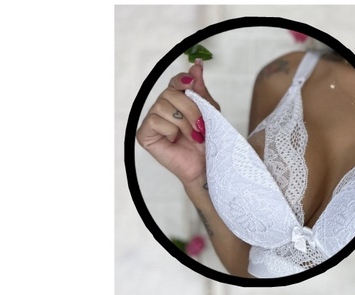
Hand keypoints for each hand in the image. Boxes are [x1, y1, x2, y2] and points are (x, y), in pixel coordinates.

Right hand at [135, 59, 219, 185]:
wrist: (207, 168)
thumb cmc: (208, 144)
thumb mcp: (209, 113)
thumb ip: (200, 91)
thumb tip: (196, 66)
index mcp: (177, 101)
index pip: (175, 81)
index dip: (182, 81)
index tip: (192, 83)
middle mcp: (162, 107)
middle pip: (171, 93)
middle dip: (191, 111)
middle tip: (201, 128)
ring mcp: (152, 120)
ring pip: (163, 107)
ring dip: (183, 124)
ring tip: (192, 137)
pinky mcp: (145, 134)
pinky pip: (155, 120)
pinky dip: (170, 131)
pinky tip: (176, 141)